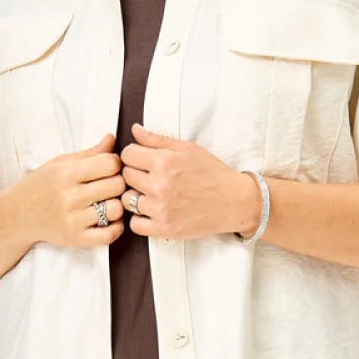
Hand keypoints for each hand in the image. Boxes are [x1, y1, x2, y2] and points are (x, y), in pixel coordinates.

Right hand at [19, 134, 127, 247]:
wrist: (17, 216)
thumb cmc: (40, 186)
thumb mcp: (60, 164)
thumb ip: (89, 154)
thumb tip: (112, 138)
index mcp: (66, 173)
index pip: (110, 163)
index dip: (114, 163)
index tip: (108, 168)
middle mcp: (69, 197)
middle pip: (117, 185)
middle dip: (117, 183)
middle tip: (108, 185)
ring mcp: (73, 220)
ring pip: (116, 209)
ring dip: (116, 205)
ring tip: (107, 202)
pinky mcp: (76, 239)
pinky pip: (109, 235)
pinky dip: (116, 227)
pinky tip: (109, 219)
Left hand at [120, 125, 259, 238]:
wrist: (233, 202)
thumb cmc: (212, 173)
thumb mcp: (188, 149)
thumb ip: (158, 140)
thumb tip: (134, 130)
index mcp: (164, 162)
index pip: (127, 155)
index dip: (134, 155)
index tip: (142, 160)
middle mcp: (160, 186)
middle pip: (125, 176)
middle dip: (135, 174)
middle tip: (150, 177)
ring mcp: (160, 209)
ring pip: (127, 200)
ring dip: (136, 196)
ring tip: (152, 194)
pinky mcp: (164, 228)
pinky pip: (135, 224)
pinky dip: (140, 218)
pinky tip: (151, 212)